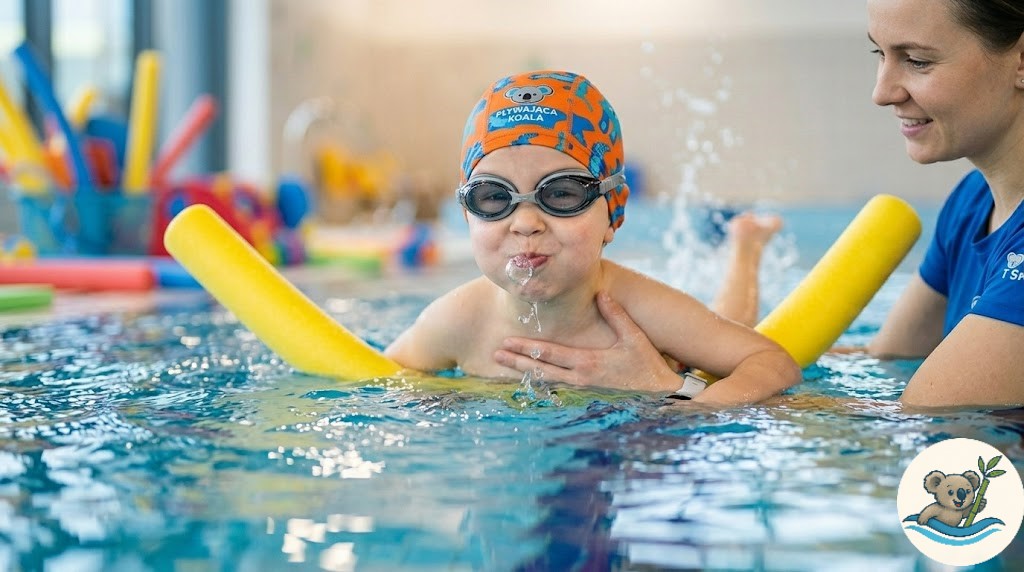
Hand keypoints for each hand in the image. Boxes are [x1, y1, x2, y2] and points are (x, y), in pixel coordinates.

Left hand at [494, 291, 680, 392]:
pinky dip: (540, 385)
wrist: (662, 398)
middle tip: (495, 353)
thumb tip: (600, 293)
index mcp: (588, 362)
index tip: (508, 341)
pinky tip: (528, 381)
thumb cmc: (648, 366)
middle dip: (517, 360)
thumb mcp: (633, 338)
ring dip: (524, 372)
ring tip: (504, 365)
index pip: (550, 354)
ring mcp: (582, 391)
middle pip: (541, 369)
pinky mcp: (587, 398)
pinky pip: (558, 391)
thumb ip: (615, 315)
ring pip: (546, 382)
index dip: (527, 347)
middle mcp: (580, 379)